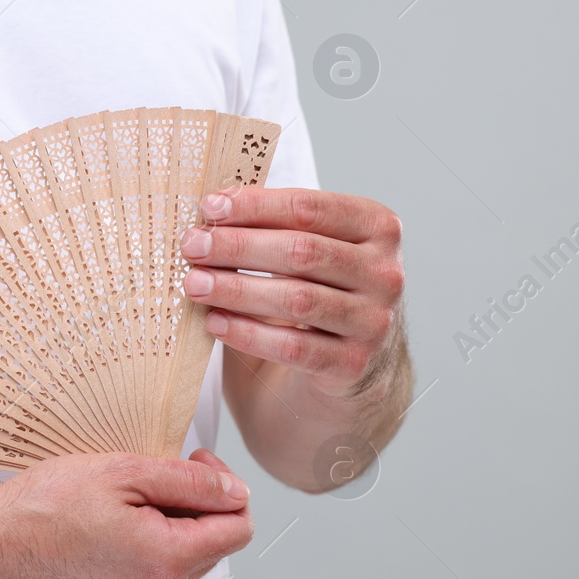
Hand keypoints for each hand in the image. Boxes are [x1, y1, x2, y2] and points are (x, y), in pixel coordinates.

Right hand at [0, 448, 251, 578]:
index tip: (195, 463)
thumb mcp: (123, 473)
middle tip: (159, 472)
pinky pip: (154, 571)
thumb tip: (235, 491)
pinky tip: (112, 519)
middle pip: (214, 544)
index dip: (226, 487)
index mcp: (166, 560)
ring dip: (172, 522)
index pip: (239, 527)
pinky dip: (148, 541)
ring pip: (185, 558)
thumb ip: (189, 483)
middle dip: (199, 504)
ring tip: (128, 495)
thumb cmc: (40, 508)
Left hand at [180, 188, 405, 399]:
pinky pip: (293, 347)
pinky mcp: (354, 365)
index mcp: (376, 227)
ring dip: (237, 289)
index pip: (310, 207)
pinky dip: (248, 333)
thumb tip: (212, 210)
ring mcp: (374, 321)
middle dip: (238, 246)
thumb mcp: (305, 255)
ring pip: (297, 299)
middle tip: (193, 246)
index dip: (255, 206)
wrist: (346, 372)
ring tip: (195, 284)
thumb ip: (273, 229)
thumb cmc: (315, 298)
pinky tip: (216, 322)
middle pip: (302, 251)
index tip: (209, 208)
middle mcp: (385, 272)